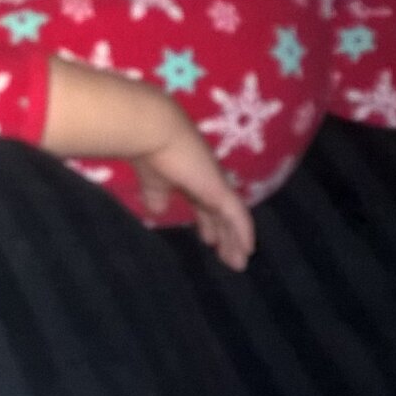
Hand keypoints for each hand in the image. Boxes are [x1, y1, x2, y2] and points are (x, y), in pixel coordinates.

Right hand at [134, 131, 255, 270]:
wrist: (152, 131)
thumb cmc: (148, 150)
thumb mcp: (151, 181)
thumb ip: (157, 196)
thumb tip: (159, 211)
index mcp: (188, 176)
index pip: (203, 203)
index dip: (207, 222)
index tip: (210, 240)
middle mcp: (205, 179)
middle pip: (219, 213)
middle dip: (224, 235)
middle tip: (230, 257)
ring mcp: (214, 183)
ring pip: (231, 217)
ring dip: (234, 241)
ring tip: (238, 263)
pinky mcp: (218, 189)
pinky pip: (237, 215)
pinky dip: (243, 232)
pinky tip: (247, 251)